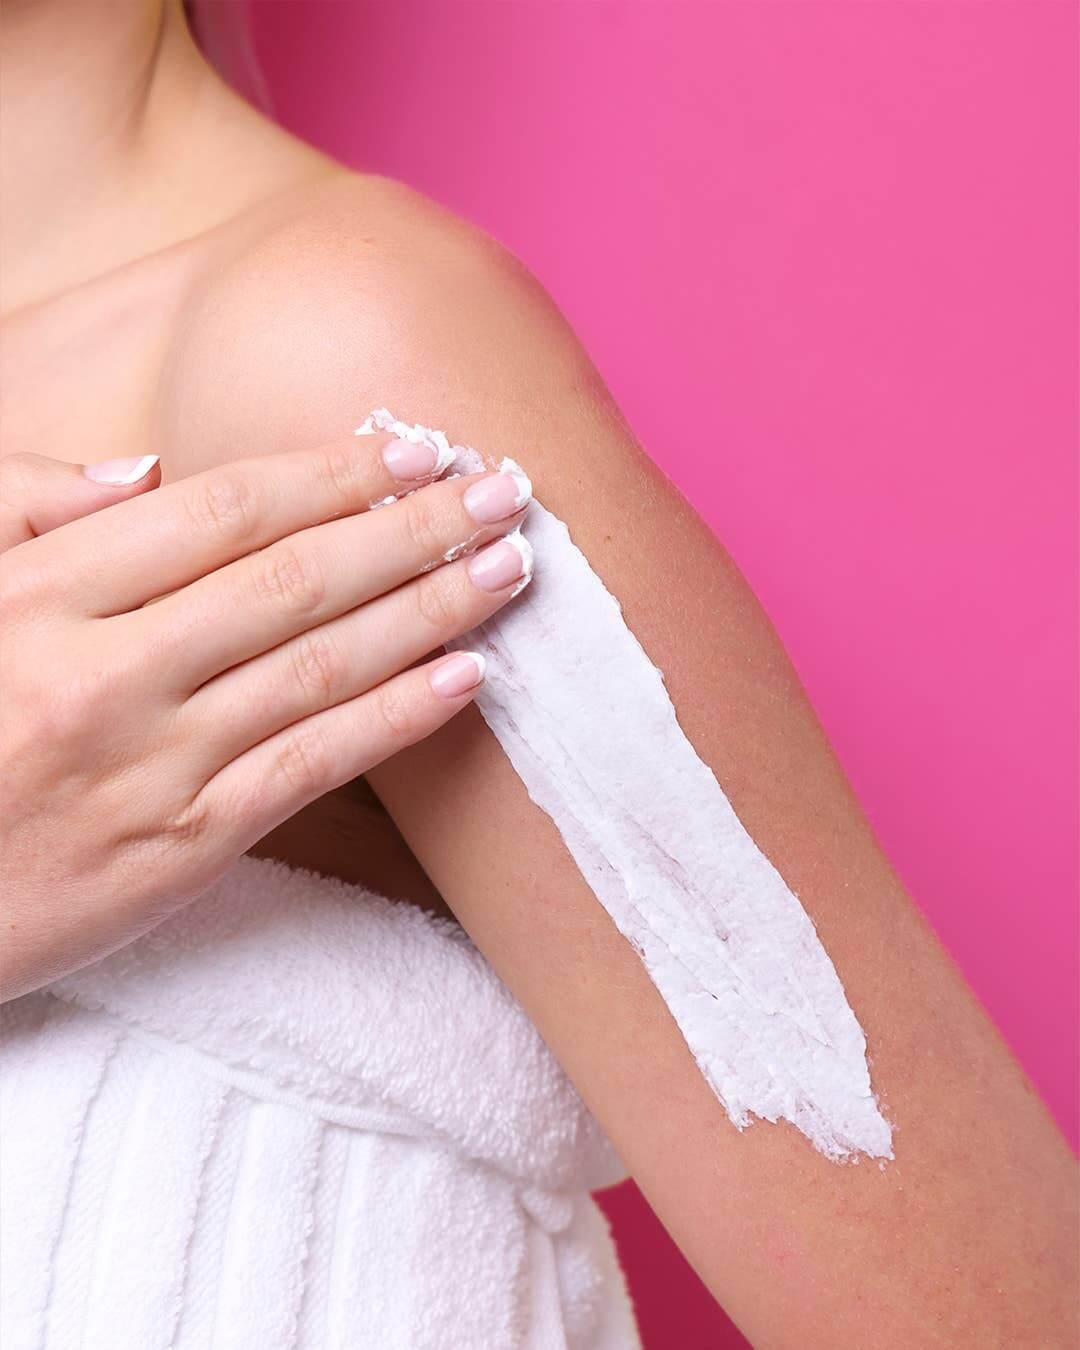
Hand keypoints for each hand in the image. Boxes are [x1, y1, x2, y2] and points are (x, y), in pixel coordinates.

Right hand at [0, 436, 530, 998]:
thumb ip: (26, 514)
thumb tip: (143, 467)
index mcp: (40, 596)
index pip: (221, 513)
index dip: (333, 474)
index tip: (413, 449)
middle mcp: (103, 674)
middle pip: (293, 579)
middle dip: (412, 527)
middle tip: (500, 490)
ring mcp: (150, 766)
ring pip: (321, 666)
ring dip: (431, 608)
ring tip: (509, 567)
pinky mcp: (184, 849)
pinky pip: (314, 766)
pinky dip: (398, 716)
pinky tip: (468, 675)